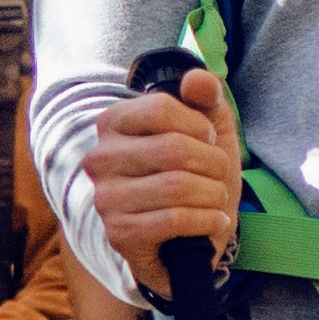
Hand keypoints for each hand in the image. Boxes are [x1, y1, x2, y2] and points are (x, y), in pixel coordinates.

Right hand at [73, 63, 242, 276]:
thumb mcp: (207, 131)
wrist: (188, 240)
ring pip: (177, 185)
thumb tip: (197, 79)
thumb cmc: (196, 176)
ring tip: (216, 199)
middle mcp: (100, 158)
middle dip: (213, 163)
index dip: (198, 126)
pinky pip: (175, 219)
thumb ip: (205, 98)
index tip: (207, 141)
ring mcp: (106, 198)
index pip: (160, 108)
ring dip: (213, 194)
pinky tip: (215, 220)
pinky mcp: (120, 233)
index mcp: (113, 124)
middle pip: (173, 148)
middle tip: (218, 176)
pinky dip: (208, 220)